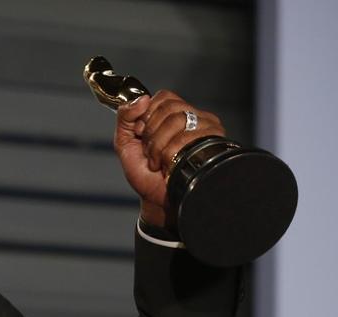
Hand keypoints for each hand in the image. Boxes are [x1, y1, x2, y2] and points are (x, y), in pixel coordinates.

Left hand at [114, 90, 224, 225]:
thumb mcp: (125, 142)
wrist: (156, 198)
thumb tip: (141, 98)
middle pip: (170, 107)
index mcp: (174, 113)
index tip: (142, 134)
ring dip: (159, 146)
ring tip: (159, 161)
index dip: (147, 115)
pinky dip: (169, 154)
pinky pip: (187, 136)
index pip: (164, 97)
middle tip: (151, 152)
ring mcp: (205, 127)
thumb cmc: (144, 172)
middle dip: (151, 133)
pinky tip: (169, 165)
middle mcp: (193, 116)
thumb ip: (125, 117)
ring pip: (177, 120)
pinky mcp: (213, 141)